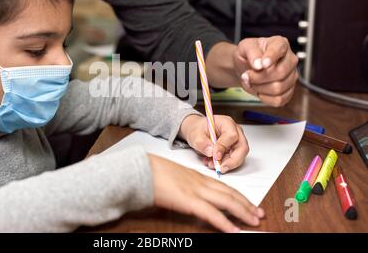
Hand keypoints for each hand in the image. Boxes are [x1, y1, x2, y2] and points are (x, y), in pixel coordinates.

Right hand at [148, 154, 264, 232]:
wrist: (140, 169)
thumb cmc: (152, 171)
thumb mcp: (173, 176)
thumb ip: (184, 184)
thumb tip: (187, 193)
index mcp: (196, 176)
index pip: (224, 186)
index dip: (239, 195)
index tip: (249, 202)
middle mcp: (200, 182)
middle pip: (230, 193)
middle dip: (247, 204)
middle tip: (259, 213)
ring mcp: (195, 191)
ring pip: (226, 202)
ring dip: (243, 212)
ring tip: (254, 221)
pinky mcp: (188, 201)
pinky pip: (212, 214)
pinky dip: (225, 223)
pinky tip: (234, 230)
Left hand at [179, 114, 248, 173]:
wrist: (197, 132)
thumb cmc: (198, 129)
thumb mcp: (195, 134)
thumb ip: (201, 143)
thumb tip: (211, 152)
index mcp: (227, 123)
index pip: (231, 135)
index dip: (224, 147)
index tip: (215, 156)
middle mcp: (235, 132)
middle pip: (242, 148)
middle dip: (232, 161)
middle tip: (221, 168)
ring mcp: (235, 142)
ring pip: (239, 156)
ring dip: (226, 164)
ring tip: (211, 164)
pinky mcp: (233, 151)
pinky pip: (232, 160)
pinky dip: (223, 164)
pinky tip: (211, 163)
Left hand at [233, 36, 298, 106]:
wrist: (245, 68)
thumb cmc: (248, 55)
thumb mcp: (244, 47)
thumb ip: (251, 52)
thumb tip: (259, 64)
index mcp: (281, 44)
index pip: (279, 49)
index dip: (270, 58)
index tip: (261, 65)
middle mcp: (290, 60)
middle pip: (280, 72)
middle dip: (258, 77)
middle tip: (246, 75)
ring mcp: (292, 76)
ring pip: (278, 88)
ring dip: (259, 88)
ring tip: (251, 82)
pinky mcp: (289, 91)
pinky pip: (279, 100)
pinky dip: (264, 98)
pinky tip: (259, 90)